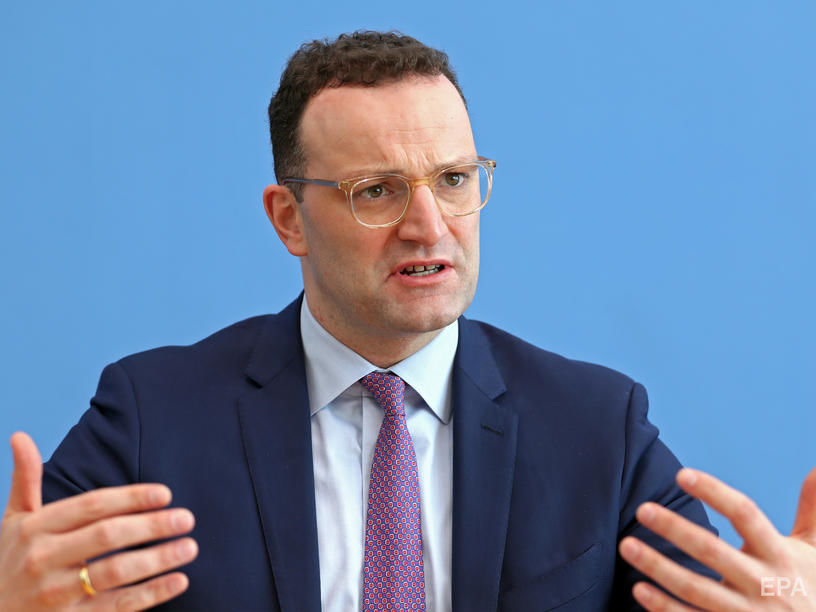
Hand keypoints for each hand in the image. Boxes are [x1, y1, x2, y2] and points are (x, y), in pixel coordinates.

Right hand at [0, 432, 198, 610]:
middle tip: (187, 518)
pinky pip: (117, 606)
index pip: (91, 506)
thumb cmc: (10, 562)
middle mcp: (43, 559)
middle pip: (107, 536)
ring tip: (189, 547)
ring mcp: (56, 593)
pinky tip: (179, 581)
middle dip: (151, 526)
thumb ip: (25, 479)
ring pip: (115, 572)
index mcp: (35, 528)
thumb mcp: (14, 521)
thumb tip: (20, 435)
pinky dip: (151, 594)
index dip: (131, 498)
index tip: (165, 493)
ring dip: (158, 559)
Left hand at [619, 466, 815, 610]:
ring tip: (626, 546)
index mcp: (782, 556)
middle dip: (675, 529)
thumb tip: (815, 468)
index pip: (745, 515)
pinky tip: (638, 589)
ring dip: (658, 567)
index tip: (682, 474)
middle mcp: (764, 584)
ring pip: (695, 588)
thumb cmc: (813, 590)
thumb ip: (812, 511)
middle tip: (642, 509)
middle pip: (712, 551)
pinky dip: (663, 607)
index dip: (714, 493)